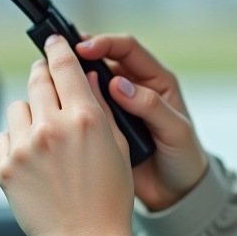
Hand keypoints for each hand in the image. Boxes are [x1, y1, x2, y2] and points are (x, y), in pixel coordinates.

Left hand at [0, 35, 135, 235]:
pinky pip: (5, 137)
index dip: (58, 48)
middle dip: (43, 74)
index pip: (64, 65)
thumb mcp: (118, 147)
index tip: (54, 41)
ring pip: (19, 107)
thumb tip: (87, 77)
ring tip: (46, 135)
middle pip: (37, 79)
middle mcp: (52, 128)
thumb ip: (102, 107)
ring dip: (31, 112)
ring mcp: (25, 147)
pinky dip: (17, 141)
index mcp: (86, 119)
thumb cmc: (108, 199)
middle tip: (47, 80)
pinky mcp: (5, 167)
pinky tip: (35, 159)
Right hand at [75, 34, 208, 211]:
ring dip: (75, 79)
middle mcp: (135, 88)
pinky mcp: (106, 125)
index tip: (83, 48)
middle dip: (82, 55)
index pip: (128, 49)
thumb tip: (120, 85)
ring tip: (52, 77)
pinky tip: (58, 105)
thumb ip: (151, 106)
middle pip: (105, 60)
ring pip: (92, 83)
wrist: (176, 192)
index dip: (105, 44)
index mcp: (156, 80)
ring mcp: (119, 106)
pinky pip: (87, 108)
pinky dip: (73, 104)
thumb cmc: (184, 157)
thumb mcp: (175, 131)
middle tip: (59, 56)